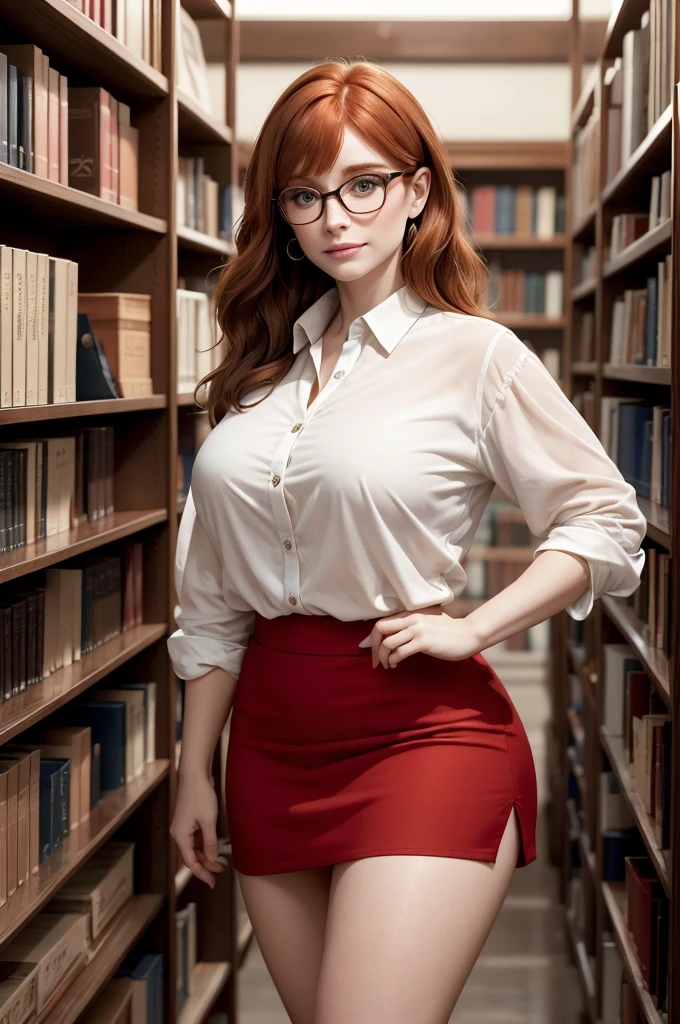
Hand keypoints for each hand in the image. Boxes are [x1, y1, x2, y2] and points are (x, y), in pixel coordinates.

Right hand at [170, 775, 226, 888]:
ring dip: (206, 856)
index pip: (190, 862)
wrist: (194, 775)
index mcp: (181, 836)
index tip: (213, 883)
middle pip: (191, 856)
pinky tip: (214, 847)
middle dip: (206, 865)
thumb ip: (210, 842)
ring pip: (193, 848)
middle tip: (222, 871)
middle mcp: (178, 834)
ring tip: (222, 861)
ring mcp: (182, 827)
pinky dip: (204, 845)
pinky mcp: (186, 821)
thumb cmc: (200, 796)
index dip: (202, 874)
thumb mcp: (208, 821)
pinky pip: (194, 839)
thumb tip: (211, 859)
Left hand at [364, 605, 483, 669]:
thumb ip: (413, 624)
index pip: (382, 621)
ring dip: (383, 657)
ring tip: (388, 665)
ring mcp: (418, 629)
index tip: (372, 650)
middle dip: (373, 648)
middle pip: (380, 629)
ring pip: (388, 643)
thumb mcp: (428, 621)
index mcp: (411, 613)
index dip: (373, 637)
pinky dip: (394, 661)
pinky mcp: (424, 642)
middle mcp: (412, 618)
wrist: (469, 634)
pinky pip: (400, 652)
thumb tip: (394, 636)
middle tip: (376, 661)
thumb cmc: (449, 631)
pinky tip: (396, 665)